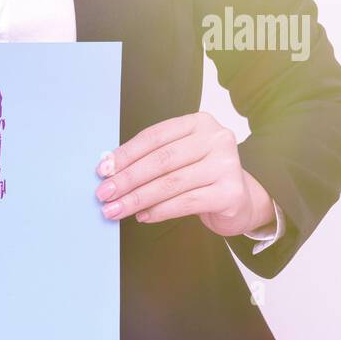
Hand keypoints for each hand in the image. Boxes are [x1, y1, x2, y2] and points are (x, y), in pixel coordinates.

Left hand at [94, 112, 274, 237]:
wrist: (238, 201)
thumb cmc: (200, 176)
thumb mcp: (178, 158)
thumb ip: (150, 159)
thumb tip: (109, 170)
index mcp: (199, 123)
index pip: (154, 137)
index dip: (125, 154)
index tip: (102, 170)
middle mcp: (216, 139)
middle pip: (161, 160)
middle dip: (127, 179)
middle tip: (104, 194)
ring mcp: (226, 165)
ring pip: (170, 183)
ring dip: (137, 199)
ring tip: (115, 210)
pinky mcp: (231, 192)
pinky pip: (186, 203)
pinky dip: (159, 211)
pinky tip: (142, 216)